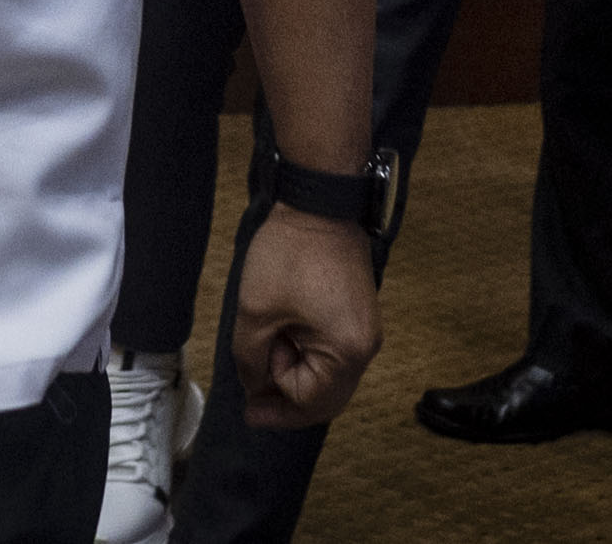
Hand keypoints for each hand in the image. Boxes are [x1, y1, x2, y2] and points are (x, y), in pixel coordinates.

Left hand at [230, 206, 380, 427]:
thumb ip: (251, 357)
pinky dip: (306, 360)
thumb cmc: (288, 256)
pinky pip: (333, 354)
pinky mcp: (357, 316)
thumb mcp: (256, 311)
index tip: (246, 406)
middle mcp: (365, 349)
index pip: (310, 401)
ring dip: (295, 378)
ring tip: (260, 367)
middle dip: (287, 401)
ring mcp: (365, 332)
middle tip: (252, 406)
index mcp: (346, 352)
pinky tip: (280, 349)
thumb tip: (255, 385)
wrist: (318, 204)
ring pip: (330, 377)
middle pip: (326, 397)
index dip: (275, 405)